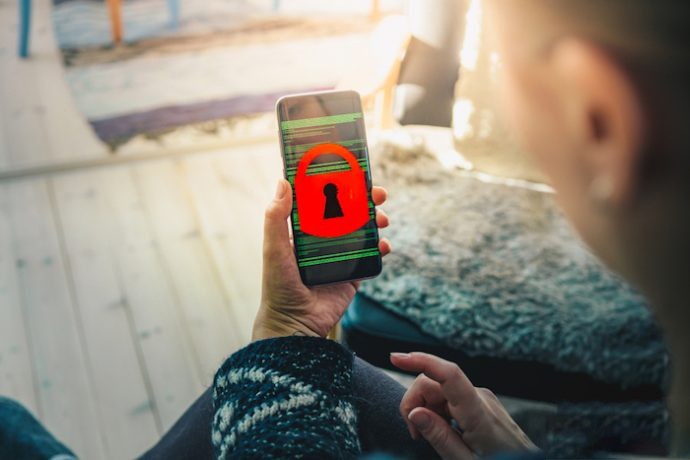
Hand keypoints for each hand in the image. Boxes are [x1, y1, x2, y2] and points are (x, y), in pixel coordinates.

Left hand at [252, 179, 390, 339]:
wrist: (296, 324)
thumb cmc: (279, 286)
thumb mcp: (274, 248)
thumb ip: (276, 218)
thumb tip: (282, 182)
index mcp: (304, 231)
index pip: (323, 200)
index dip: (337, 184)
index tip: (351, 171)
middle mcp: (323, 241)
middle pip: (348, 212)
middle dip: (364, 199)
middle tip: (377, 192)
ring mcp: (340, 257)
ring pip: (363, 230)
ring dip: (375, 219)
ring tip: (382, 217)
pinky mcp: (353, 275)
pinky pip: (371, 256)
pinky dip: (380, 247)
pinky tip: (383, 244)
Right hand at [391, 352, 535, 458]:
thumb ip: (440, 437)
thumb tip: (415, 413)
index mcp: (478, 413)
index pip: (448, 374)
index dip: (420, 360)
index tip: (395, 358)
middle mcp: (480, 397)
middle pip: (433, 383)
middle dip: (414, 403)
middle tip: (415, 435)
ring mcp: (481, 397)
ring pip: (438, 390)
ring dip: (425, 409)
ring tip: (429, 437)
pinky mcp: (480, 401)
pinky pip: (449, 397)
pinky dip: (437, 411)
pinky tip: (443, 431)